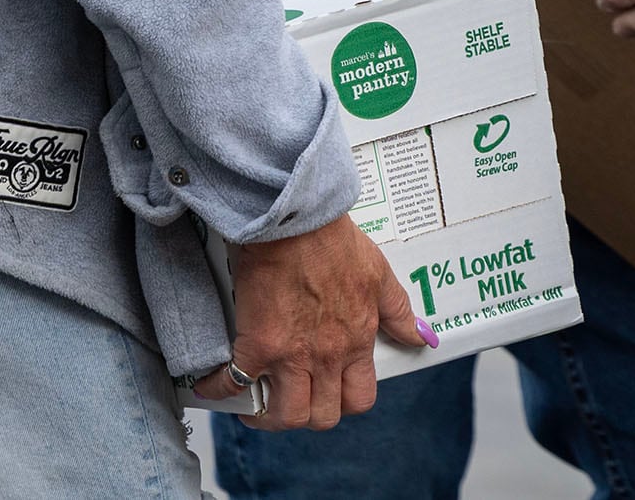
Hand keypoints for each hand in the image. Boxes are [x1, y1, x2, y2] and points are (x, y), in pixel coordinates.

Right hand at [192, 212, 430, 430]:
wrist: (294, 219)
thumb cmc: (333, 240)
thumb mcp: (379, 274)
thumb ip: (399, 311)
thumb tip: (421, 337)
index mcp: (356, 341)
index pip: (360, 399)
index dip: (345, 402)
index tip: (331, 392)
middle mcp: (327, 355)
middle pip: (322, 416)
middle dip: (309, 414)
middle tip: (294, 397)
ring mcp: (291, 355)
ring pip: (285, 415)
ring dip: (269, 415)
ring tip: (259, 401)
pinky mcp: (256, 344)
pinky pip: (235, 385)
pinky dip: (220, 390)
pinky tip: (214, 385)